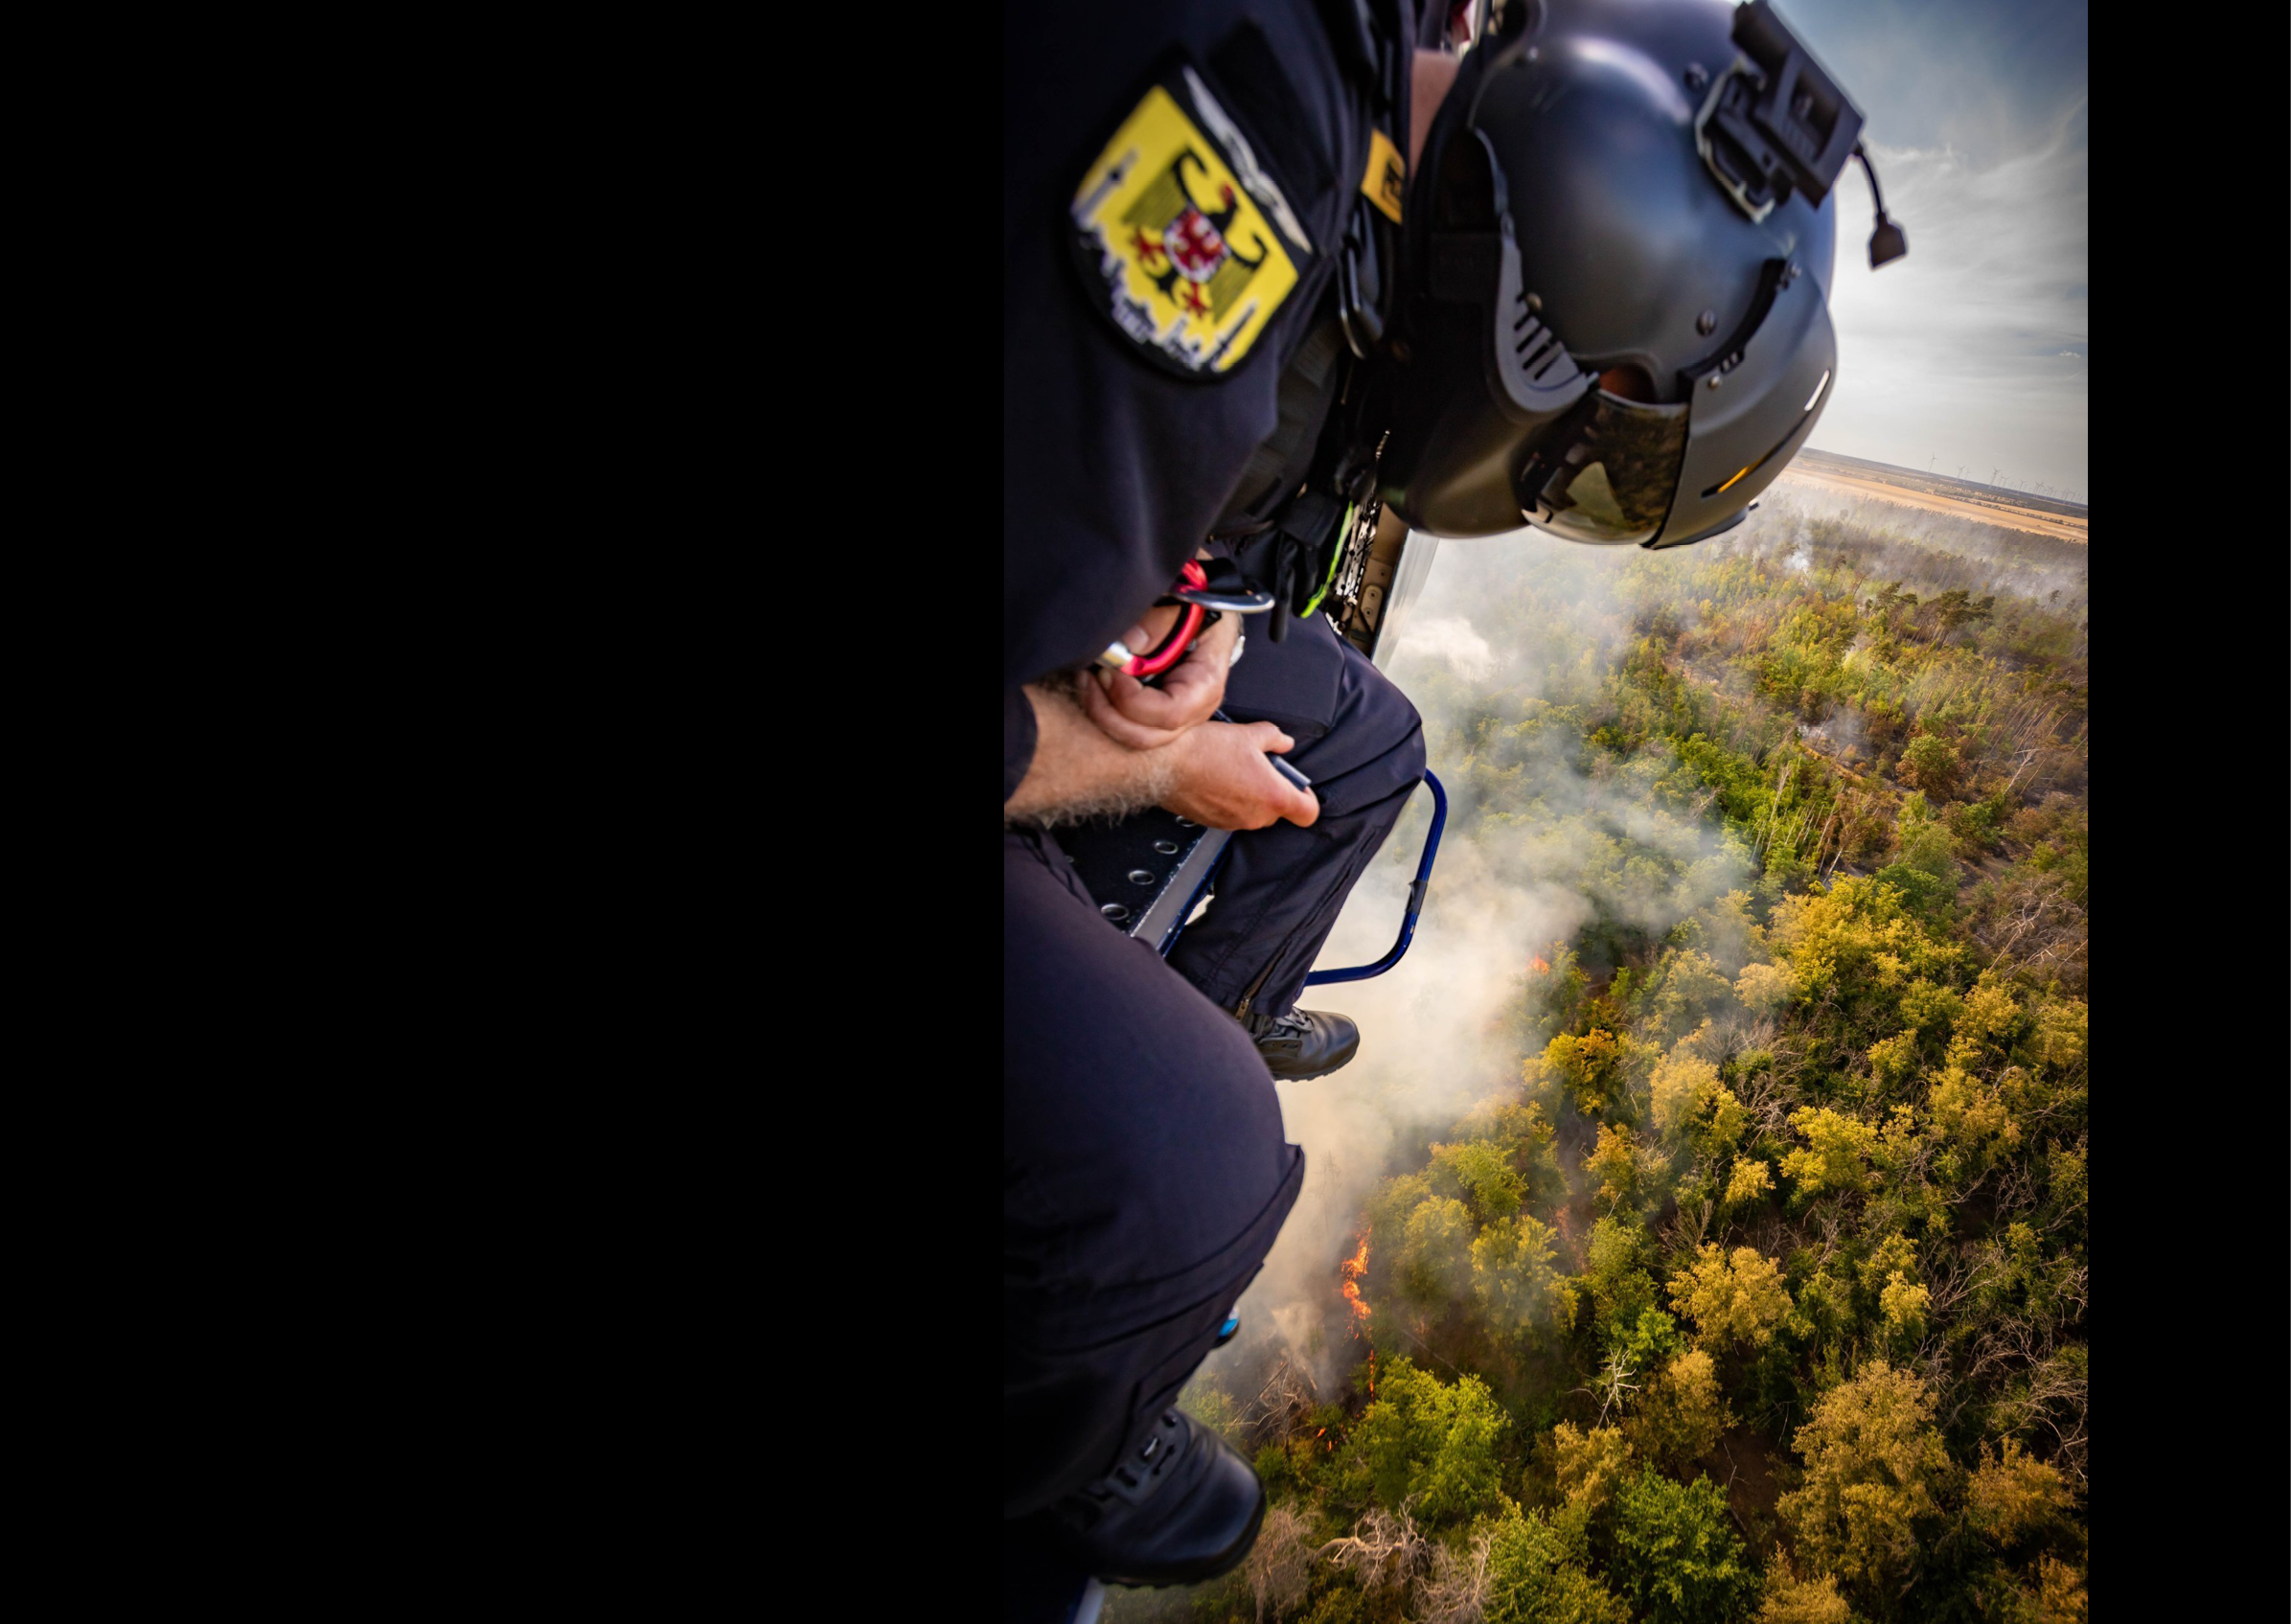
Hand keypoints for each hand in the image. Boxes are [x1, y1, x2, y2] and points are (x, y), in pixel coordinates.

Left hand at [1081, 609, 1238, 748]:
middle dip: (1108, 711)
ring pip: (1131, 736)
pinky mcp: (1153, 713)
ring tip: (1087, 677)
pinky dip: (1103, 708)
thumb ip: (1157, 621)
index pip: (1169, 713)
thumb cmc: (1198, 606)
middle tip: (1091, 675)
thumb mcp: (1186, 602)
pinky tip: (1092, 681)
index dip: (1131, 698)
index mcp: (1206, 684)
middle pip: (1145, 736)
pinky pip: (1125, 724)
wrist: (1204, 611)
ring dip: (1101, 711)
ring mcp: (1173, 717)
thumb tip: (1125, 646)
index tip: (1109, 669)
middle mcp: (1192, 710)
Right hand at [1159, 720, 1318, 830]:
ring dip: (1250, 795)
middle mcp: (1256, 817)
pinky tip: (1216, 778)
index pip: (1308, 813)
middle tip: (1259, 767)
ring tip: (1234, 770)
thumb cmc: (1205, 750)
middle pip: (1278, 811)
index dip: (1306, 798)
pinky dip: (1229, 800)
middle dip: (1272, 790)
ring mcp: (1233, 823)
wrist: (1164, 763)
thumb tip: (1284, 742)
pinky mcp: (1212, 823)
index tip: (1298, 785)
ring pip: (1253, 812)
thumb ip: (1275, 739)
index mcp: (1273, 796)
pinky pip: (1231, 814)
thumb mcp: (1250, 734)